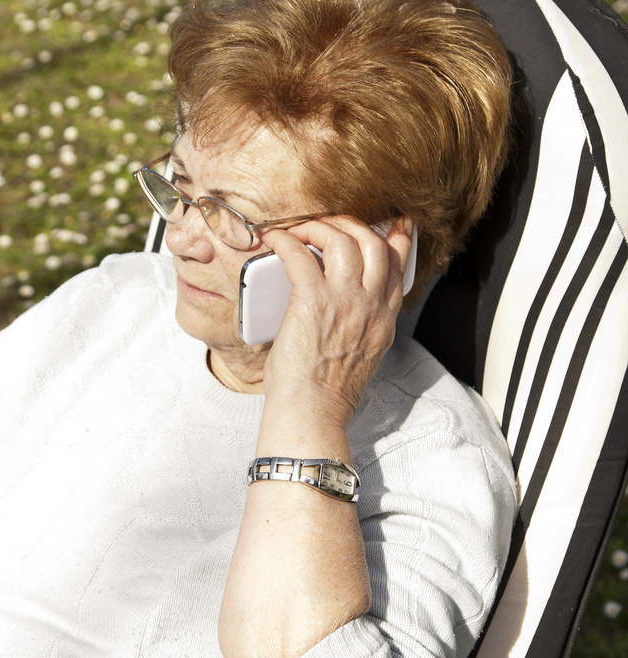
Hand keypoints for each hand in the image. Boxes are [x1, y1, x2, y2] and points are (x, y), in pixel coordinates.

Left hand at [258, 216, 413, 433]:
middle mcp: (371, 307)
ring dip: (317, 227)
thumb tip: (333, 312)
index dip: (395, 239)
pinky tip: (275, 240)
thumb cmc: (324, 396)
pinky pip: (301, 255)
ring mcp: (345, 302)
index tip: (390, 224)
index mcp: (384, 322)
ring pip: (343, 240)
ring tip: (298, 230)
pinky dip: (286, 241)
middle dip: (350, 224)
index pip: (398, 267)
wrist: (312, 416)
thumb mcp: (359, 359)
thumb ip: (357, 329)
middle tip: (326, 224)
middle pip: (374, 243)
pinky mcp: (313, 302)